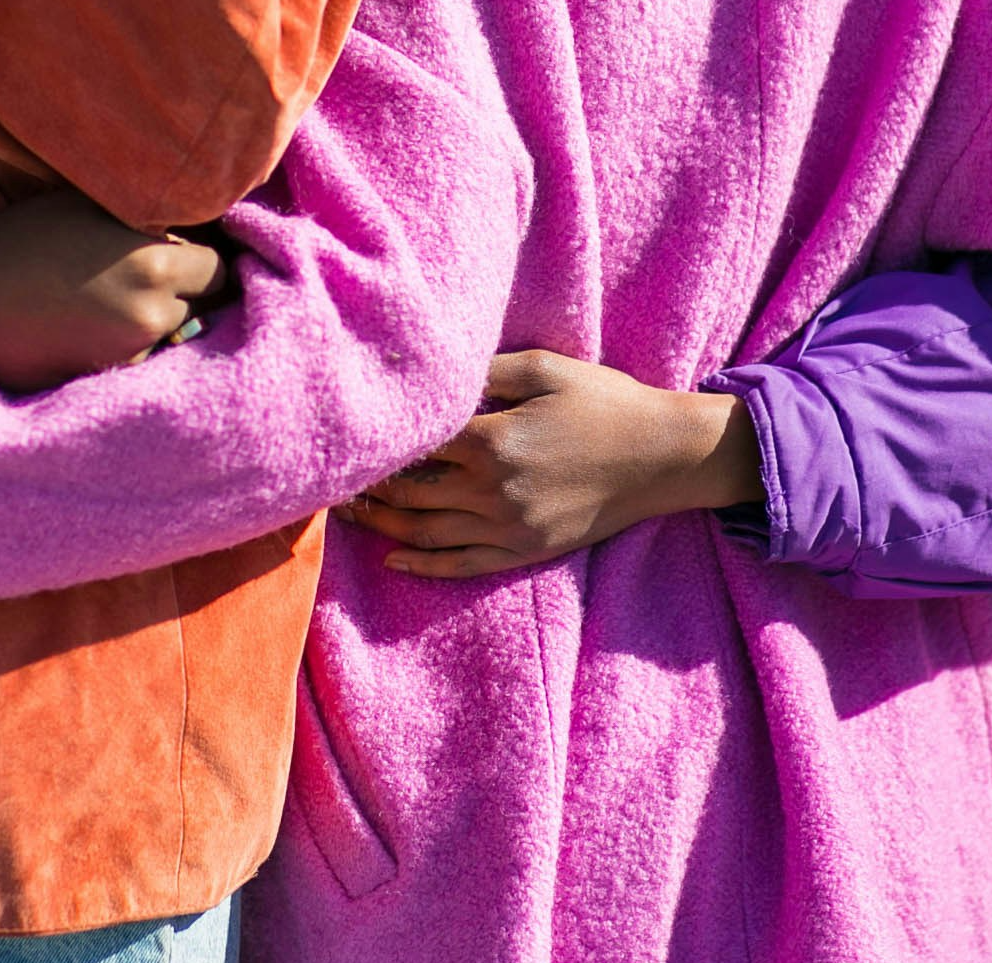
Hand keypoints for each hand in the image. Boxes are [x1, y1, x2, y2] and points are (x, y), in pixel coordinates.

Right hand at [0, 191, 224, 393]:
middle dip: (183, 293)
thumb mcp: (86, 206)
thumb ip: (145, 217)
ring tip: (110, 303)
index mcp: (153, 262)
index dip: (201, 261)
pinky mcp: (104, 382)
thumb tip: (189, 223)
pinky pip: (138, 363)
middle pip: (200, 307)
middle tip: (144, 280)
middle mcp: (151, 313)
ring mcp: (129, 354)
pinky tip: (90, 330)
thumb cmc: (15, 241)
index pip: (218, 269)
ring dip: (155, 323)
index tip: (183, 255)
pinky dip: (127, 349)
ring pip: (171, 337)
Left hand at [340, 351, 762, 578]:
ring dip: (381, 526)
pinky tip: (394, 558)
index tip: (345, 441)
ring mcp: (510, 527)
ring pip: (426, 534)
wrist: (662, 456)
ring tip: (347, 515)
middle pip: (409, 494)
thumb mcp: (545, 368)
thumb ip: (485, 371)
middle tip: (329, 480)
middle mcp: (494, 490)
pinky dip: (423, 565)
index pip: (413, 447)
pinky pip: (463, 565)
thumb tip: (434, 378)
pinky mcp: (526, 551)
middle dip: (367, 487)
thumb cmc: (605, 402)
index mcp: (493, 440)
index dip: (377, 445)